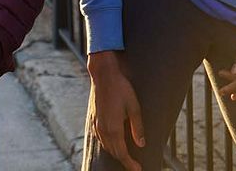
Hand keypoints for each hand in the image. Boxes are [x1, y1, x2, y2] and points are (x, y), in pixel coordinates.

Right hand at [87, 51, 145, 170]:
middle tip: (134, 165)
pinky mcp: (94, 118)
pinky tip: (113, 142)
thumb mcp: (134, 107)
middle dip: (124, 160)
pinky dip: (108, 144)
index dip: (130, 163)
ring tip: (125, 156)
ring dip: (115, 152)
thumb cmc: (121, 88)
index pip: (122, 153)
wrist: (104, 75)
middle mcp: (103, 129)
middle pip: (113, 151)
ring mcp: (97, 124)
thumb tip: (141, 144)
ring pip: (106, 146)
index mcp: (114, 128)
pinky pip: (100, 138)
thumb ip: (137, 127)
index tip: (138, 169)